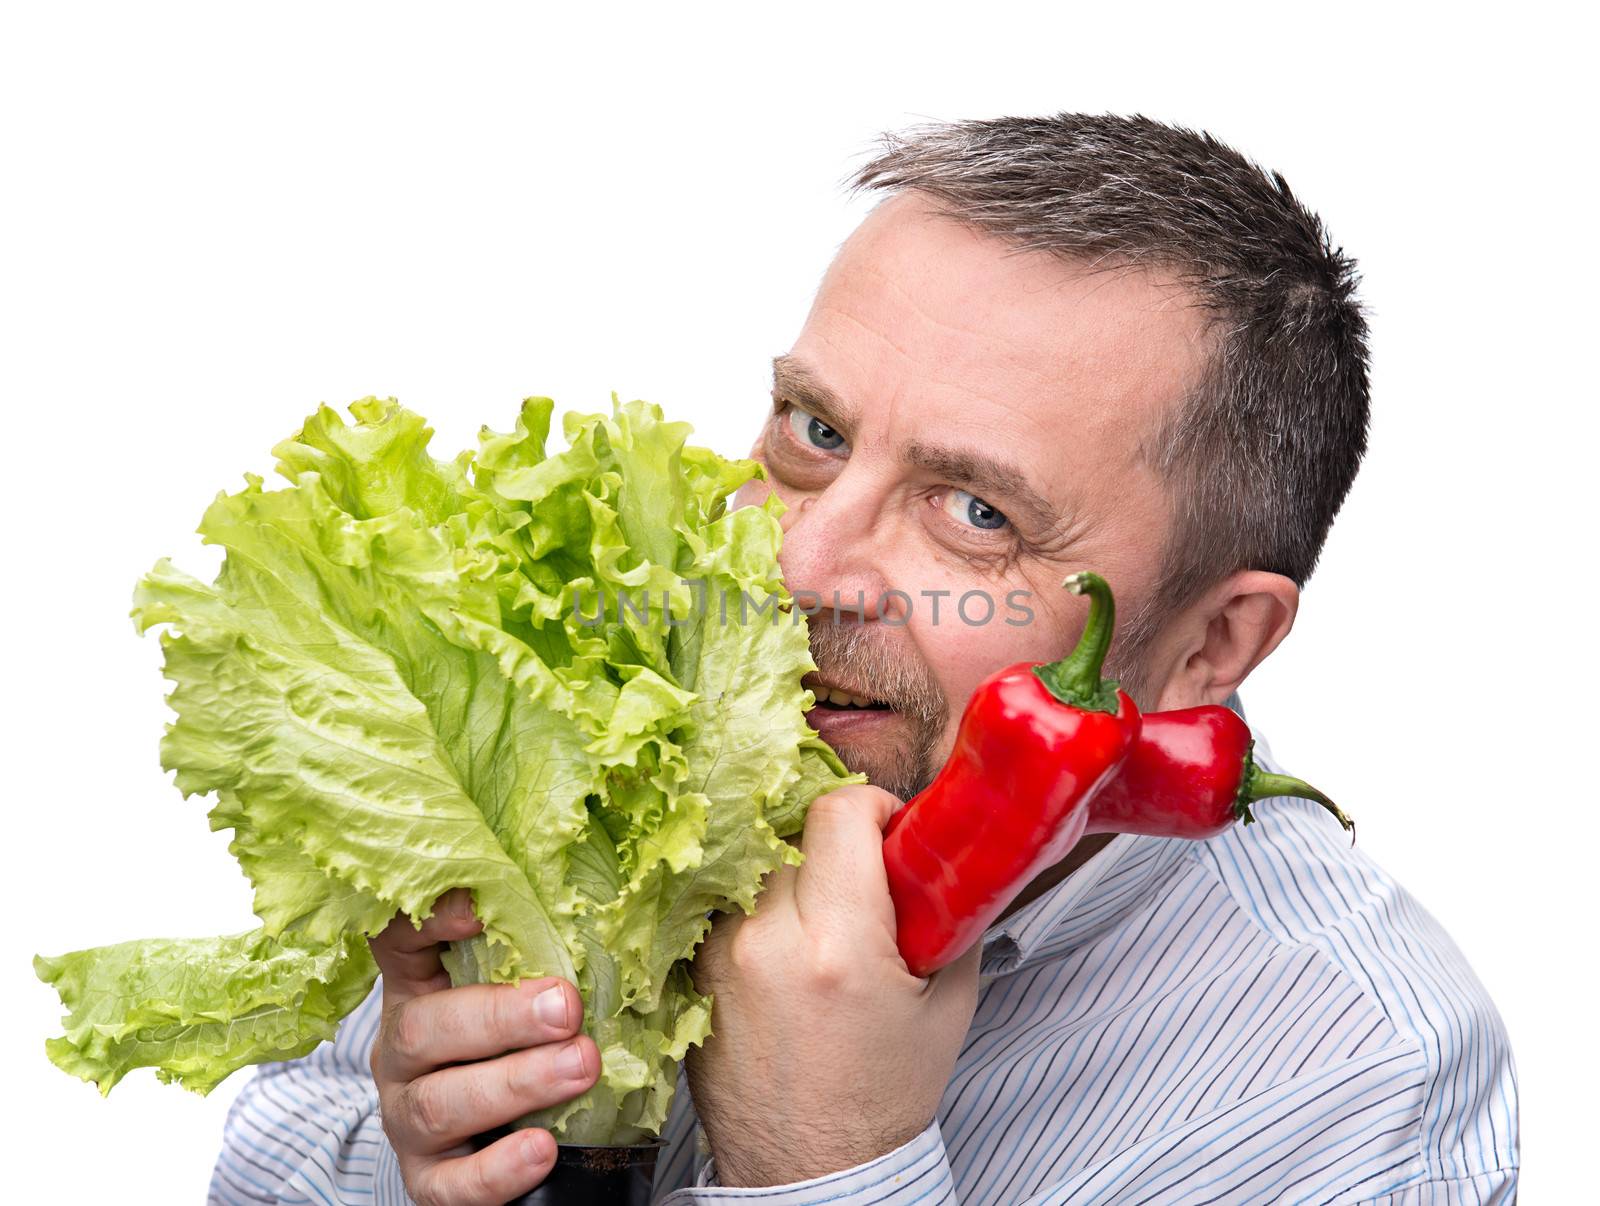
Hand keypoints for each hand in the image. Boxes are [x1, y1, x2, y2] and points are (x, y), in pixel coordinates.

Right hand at [367, 888, 600, 1205]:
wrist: (509, 1145)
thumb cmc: (528, 1046)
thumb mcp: (526, 995)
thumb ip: (549, 958)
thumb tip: (619, 920)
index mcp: (421, 990)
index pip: (400, 943)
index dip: (427, 922)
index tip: (476, 909)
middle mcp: (402, 1053)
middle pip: (422, 1027)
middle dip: (500, 1017)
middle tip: (566, 1008)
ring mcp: (407, 1119)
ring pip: (436, 1103)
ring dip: (513, 1084)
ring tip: (579, 1067)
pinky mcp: (427, 1182)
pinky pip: (449, 1185)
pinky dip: (496, 1170)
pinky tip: (542, 1149)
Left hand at [686, 786, 981, 1186]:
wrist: (812, 1171)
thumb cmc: (882, 1096)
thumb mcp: (946, 1004)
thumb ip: (949, 916)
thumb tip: (946, 855)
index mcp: (838, 946)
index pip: (838, 812)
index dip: (873, 806)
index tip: (888, 829)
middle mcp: (768, 942)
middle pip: (794, 830)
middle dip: (834, 842)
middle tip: (862, 876)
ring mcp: (720, 957)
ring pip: (755, 862)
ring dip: (791, 871)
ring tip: (821, 915)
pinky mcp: (693, 973)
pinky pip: (727, 904)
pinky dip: (758, 907)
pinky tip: (785, 943)